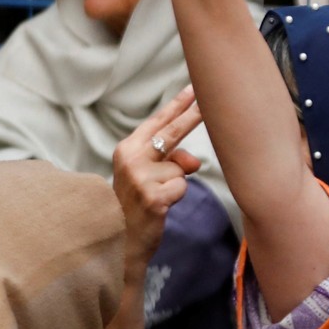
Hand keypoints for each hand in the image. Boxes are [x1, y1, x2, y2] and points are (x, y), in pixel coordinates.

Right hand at [113, 85, 203, 268]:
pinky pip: (182, 186)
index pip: (157, 122)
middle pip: (171, 133)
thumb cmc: (136, 203)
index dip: (177, 106)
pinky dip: (178, 196)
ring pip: (181, 167)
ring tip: (157, 196)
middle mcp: (131, 159)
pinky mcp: (154, 197)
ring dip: (177, 182)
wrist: (119, 240)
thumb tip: (193, 161)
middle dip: (193, 115)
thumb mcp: (147, 176)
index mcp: (127, 149)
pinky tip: (160, 207)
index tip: (193, 88)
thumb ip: (170, 159)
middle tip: (209, 101)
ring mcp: (141, 178)